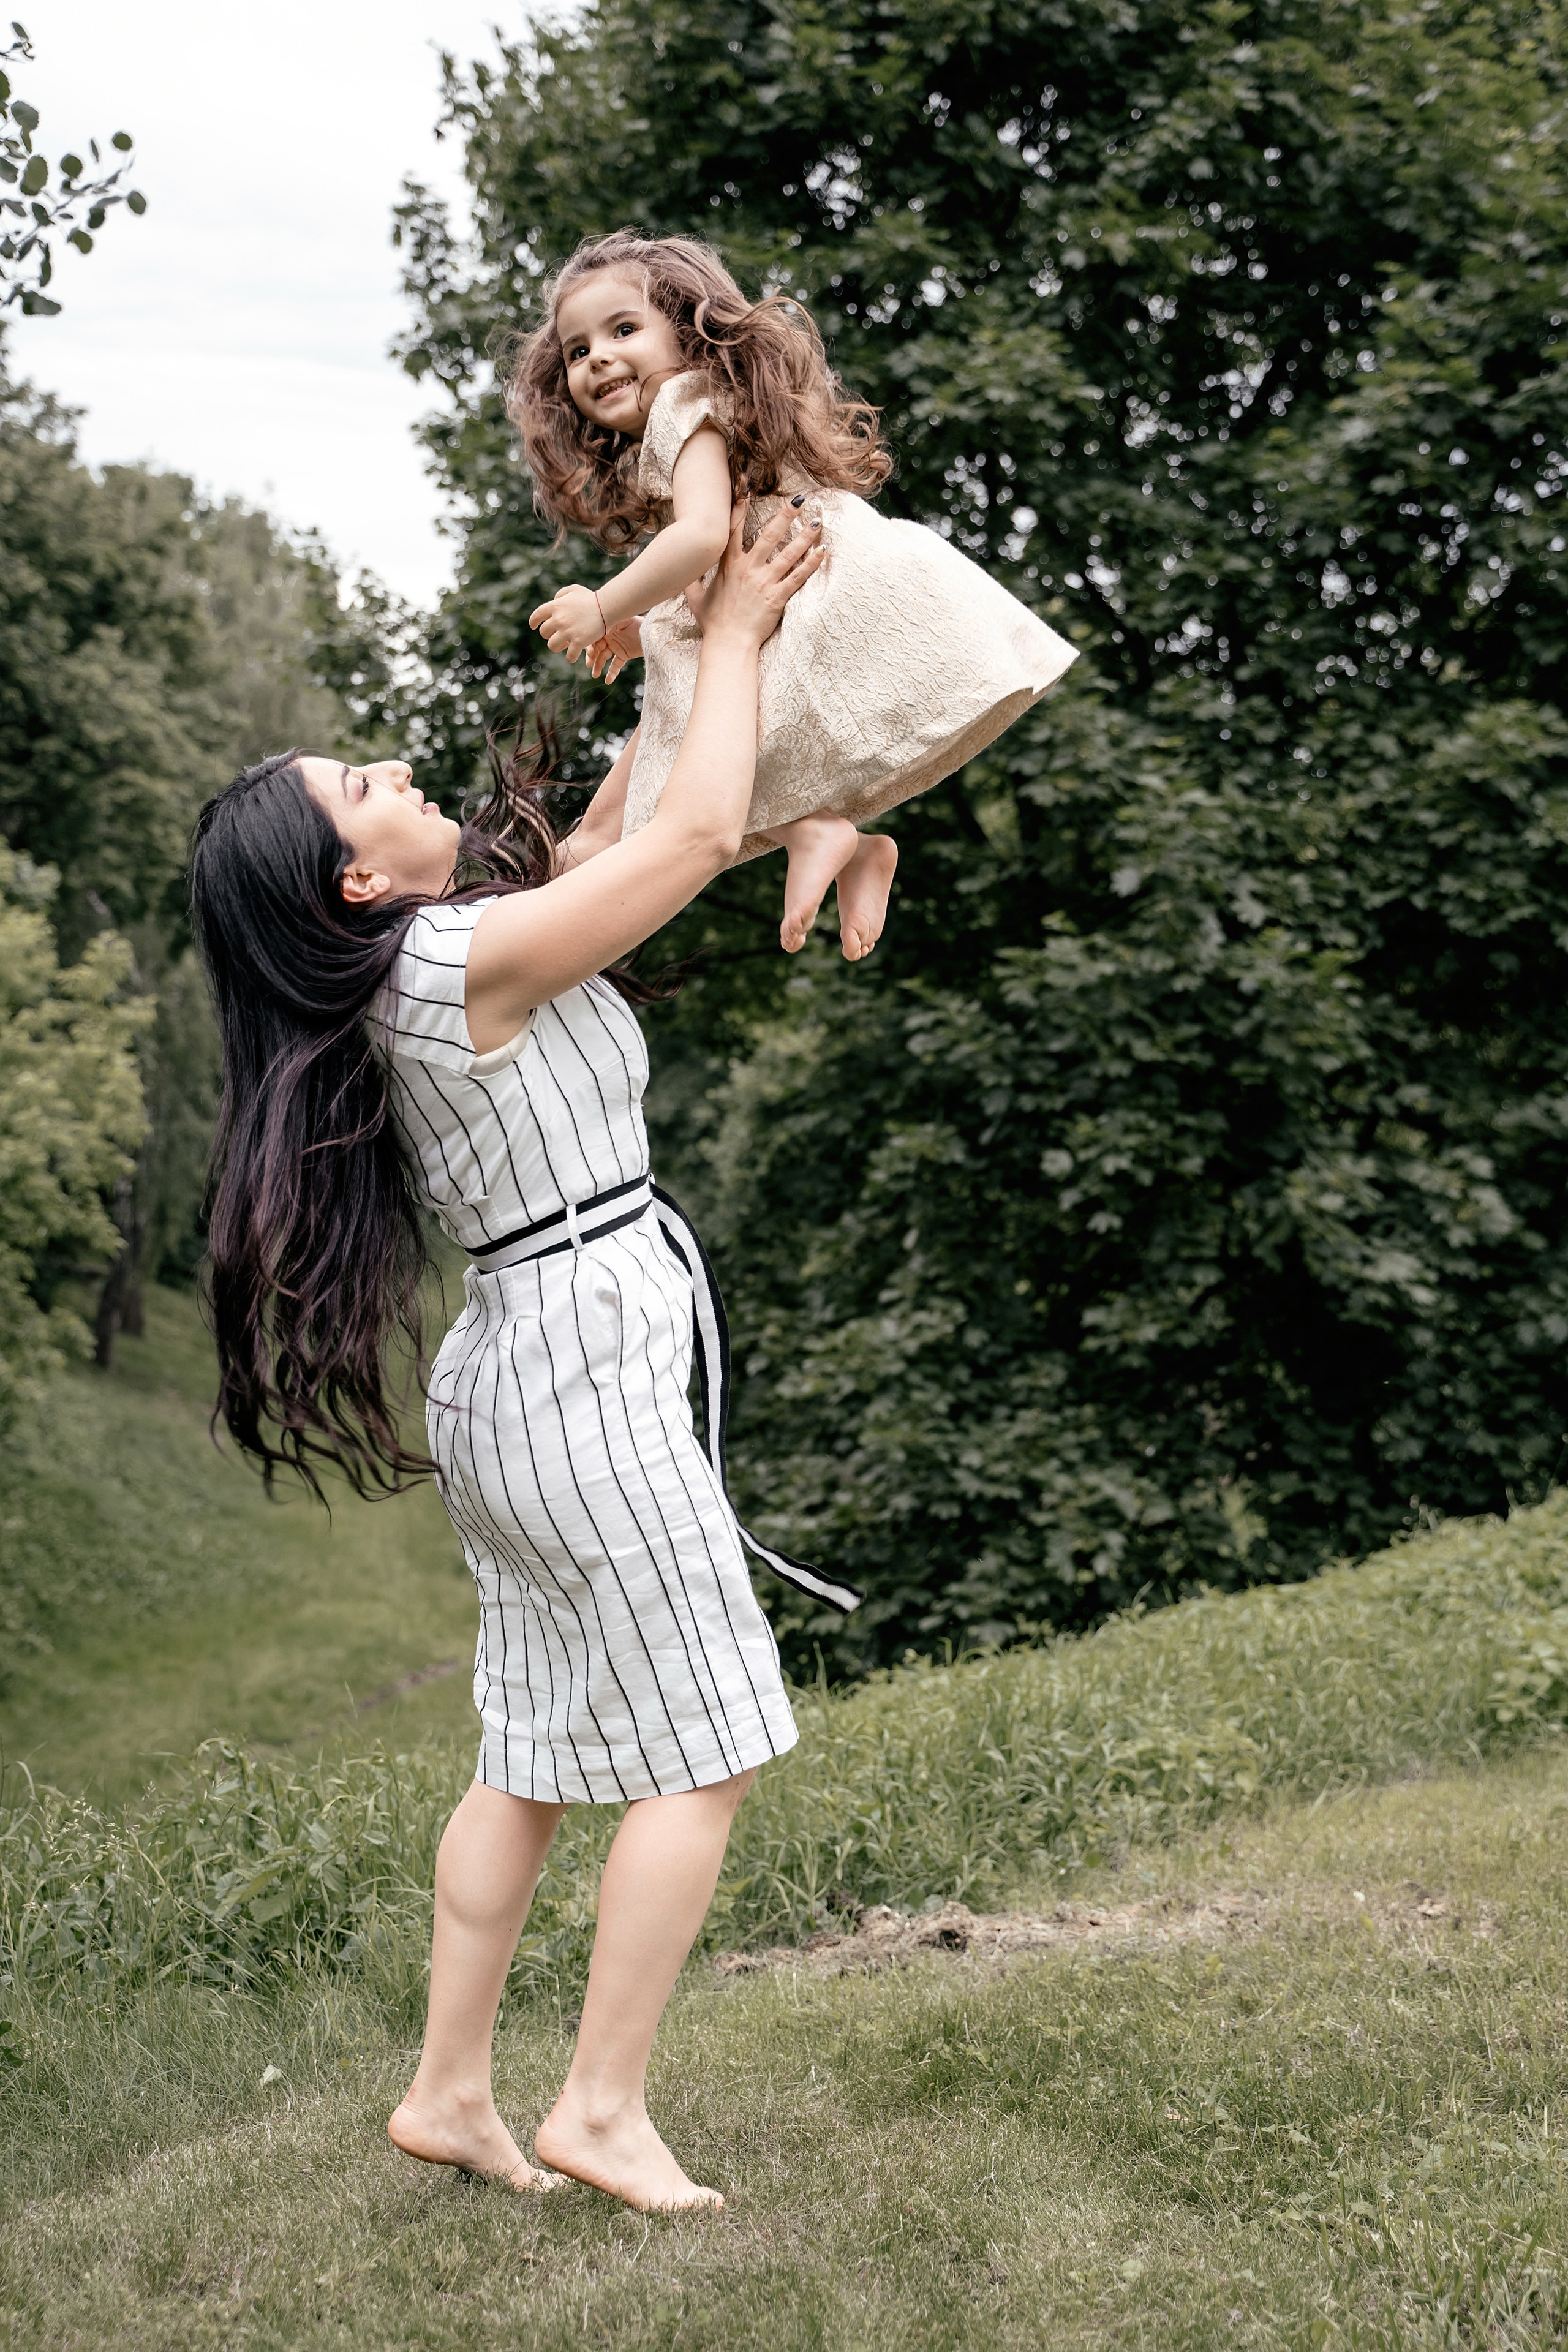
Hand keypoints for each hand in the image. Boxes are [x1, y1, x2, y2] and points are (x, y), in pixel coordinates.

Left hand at [529, 584, 604, 661]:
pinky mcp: (578, 642)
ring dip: (557, 647)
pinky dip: (570, 658)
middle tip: (559, 635)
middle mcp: (558, 619)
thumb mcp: (573, 590)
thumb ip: (560, 595)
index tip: (534, 626)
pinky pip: (569, 656)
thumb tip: (554, 601)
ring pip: (552, 646)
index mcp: (555, 606)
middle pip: (544, 633)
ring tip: (565, 646)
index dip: (534, 622)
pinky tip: (573, 655)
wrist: (606, 606)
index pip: (536, 616)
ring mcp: (568, 631)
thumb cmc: (591, 598)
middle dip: (550, 635)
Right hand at [585, 615, 642, 681]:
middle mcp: (609, 637)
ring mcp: (616, 646)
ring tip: (595, 675)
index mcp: (607, 627)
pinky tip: (608, 680)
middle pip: (596, 648)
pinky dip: (612, 673)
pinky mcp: (623, 655)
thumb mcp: (624, 620)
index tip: (591, 652)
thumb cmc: (638, 622)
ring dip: (598, 666)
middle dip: (591, 656)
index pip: (593, 637)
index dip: (590, 645)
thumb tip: (600, 629)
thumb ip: (611, 624)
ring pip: (603, 657)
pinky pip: (616, 665)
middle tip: (589, 664)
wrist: (653, 632)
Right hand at [696, 499, 824, 648]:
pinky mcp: (777, 598)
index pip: (734, 529)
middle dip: (786, 515)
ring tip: (818, 521)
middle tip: (800, 499)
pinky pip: (798, 577)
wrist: (727, 644)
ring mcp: (763, 582)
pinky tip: (823, 551)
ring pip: (788, 553)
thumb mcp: (695, 598)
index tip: (748, 488)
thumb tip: (680, 569)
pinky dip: (812, 564)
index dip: (741, 507)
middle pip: (769, 535)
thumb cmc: (713, 623)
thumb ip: (691, 579)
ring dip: (805, 536)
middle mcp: (747, 569)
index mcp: (728, 565)